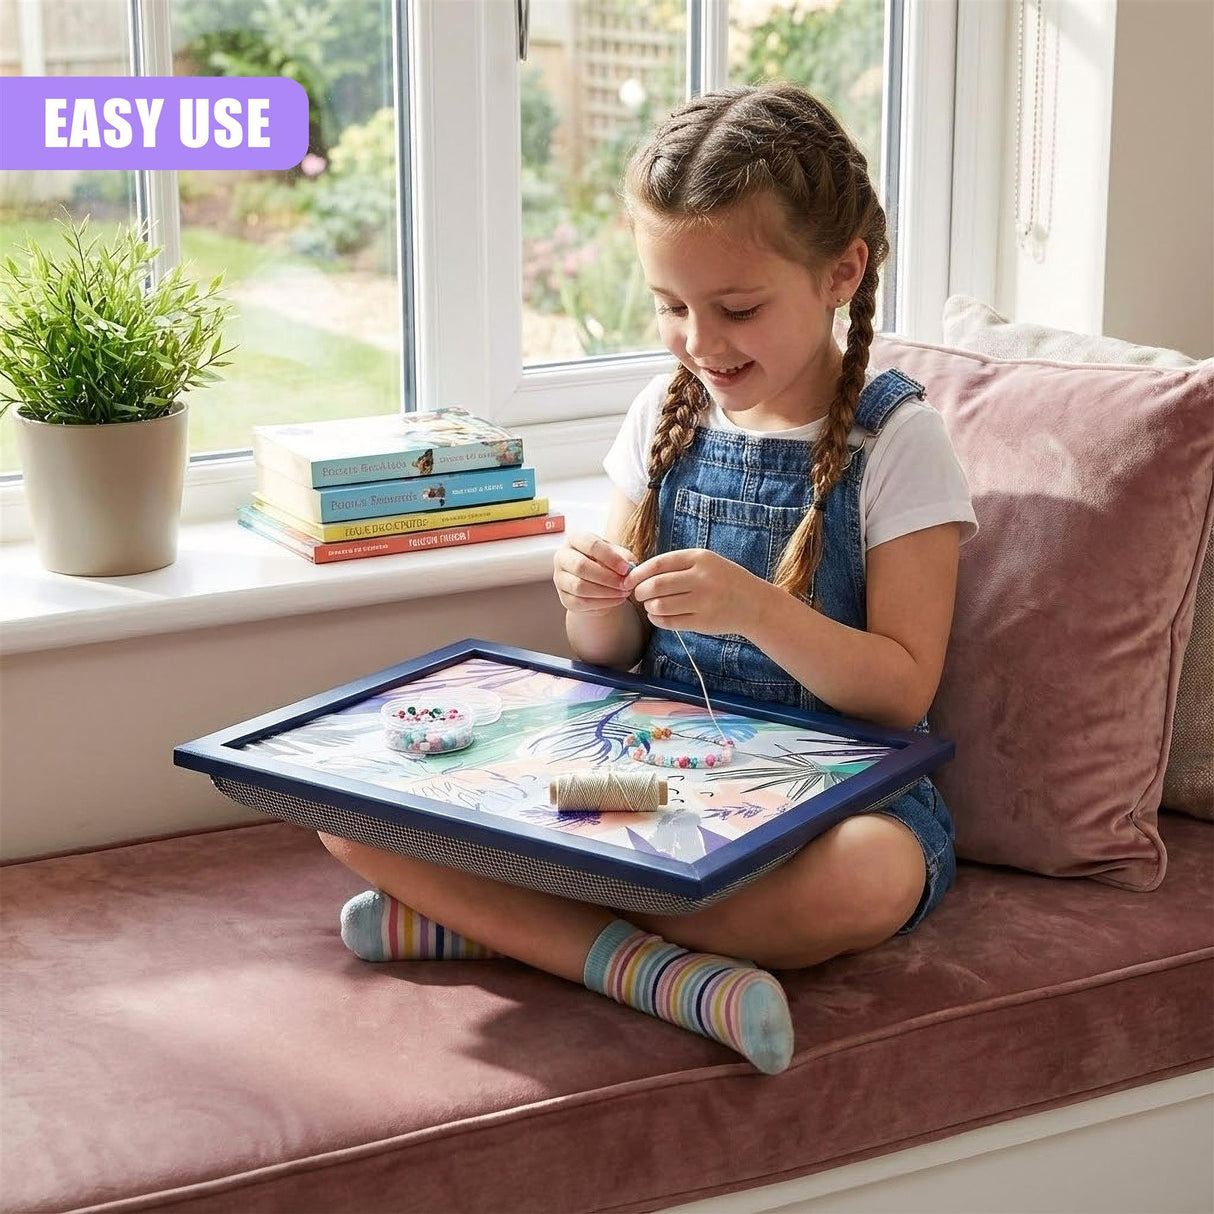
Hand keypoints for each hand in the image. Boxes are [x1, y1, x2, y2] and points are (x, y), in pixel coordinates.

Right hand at [553, 531, 635, 615]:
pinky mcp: (564, 598)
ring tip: (624, 593)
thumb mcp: (617, 554)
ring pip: (579, 587)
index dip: (610, 557)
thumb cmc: (606, 562)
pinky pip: (580, 602)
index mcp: (575, 540)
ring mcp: (560, 579)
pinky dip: (602, 603)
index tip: (626, 568)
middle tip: (625, 584)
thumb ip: (624, 557)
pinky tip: (617, 600)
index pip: (591, 545)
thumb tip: (630, 566)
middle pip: (580, 566)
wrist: (596, 582)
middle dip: (607, 577)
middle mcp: (562, 557)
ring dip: (605, 592)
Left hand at [625, 548, 766, 635]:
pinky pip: (669, 622)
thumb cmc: (723, 581)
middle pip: (656, 585)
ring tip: (651, 605)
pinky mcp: (703, 621)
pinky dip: (657, 620)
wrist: (754, 604)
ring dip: (649, 607)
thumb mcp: (706, 563)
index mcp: (700, 558)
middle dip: (640, 592)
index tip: (629, 580)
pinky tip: (658, 616)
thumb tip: (638, 573)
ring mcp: (703, 601)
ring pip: (659, 605)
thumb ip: (676, 566)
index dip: (638, 573)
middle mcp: (702, 578)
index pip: (658, 564)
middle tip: (638, 595)